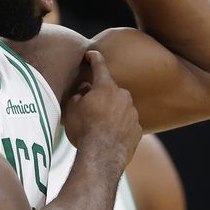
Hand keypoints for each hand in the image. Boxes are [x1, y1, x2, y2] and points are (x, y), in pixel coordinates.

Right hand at [63, 50, 141, 168]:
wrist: (102, 155)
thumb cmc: (84, 129)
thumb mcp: (72, 110)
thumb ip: (78, 95)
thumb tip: (84, 91)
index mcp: (105, 87)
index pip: (99, 66)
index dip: (94, 58)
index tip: (91, 54)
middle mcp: (123, 96)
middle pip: (111, 90)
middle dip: (101, 95)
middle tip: (89, 106)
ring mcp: (132, 113)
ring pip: (120, 107)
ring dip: (111, 111)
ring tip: (98, 126)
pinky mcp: (137, 129)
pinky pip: (126, 123)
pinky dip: (119, 126)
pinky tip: (109, 136)